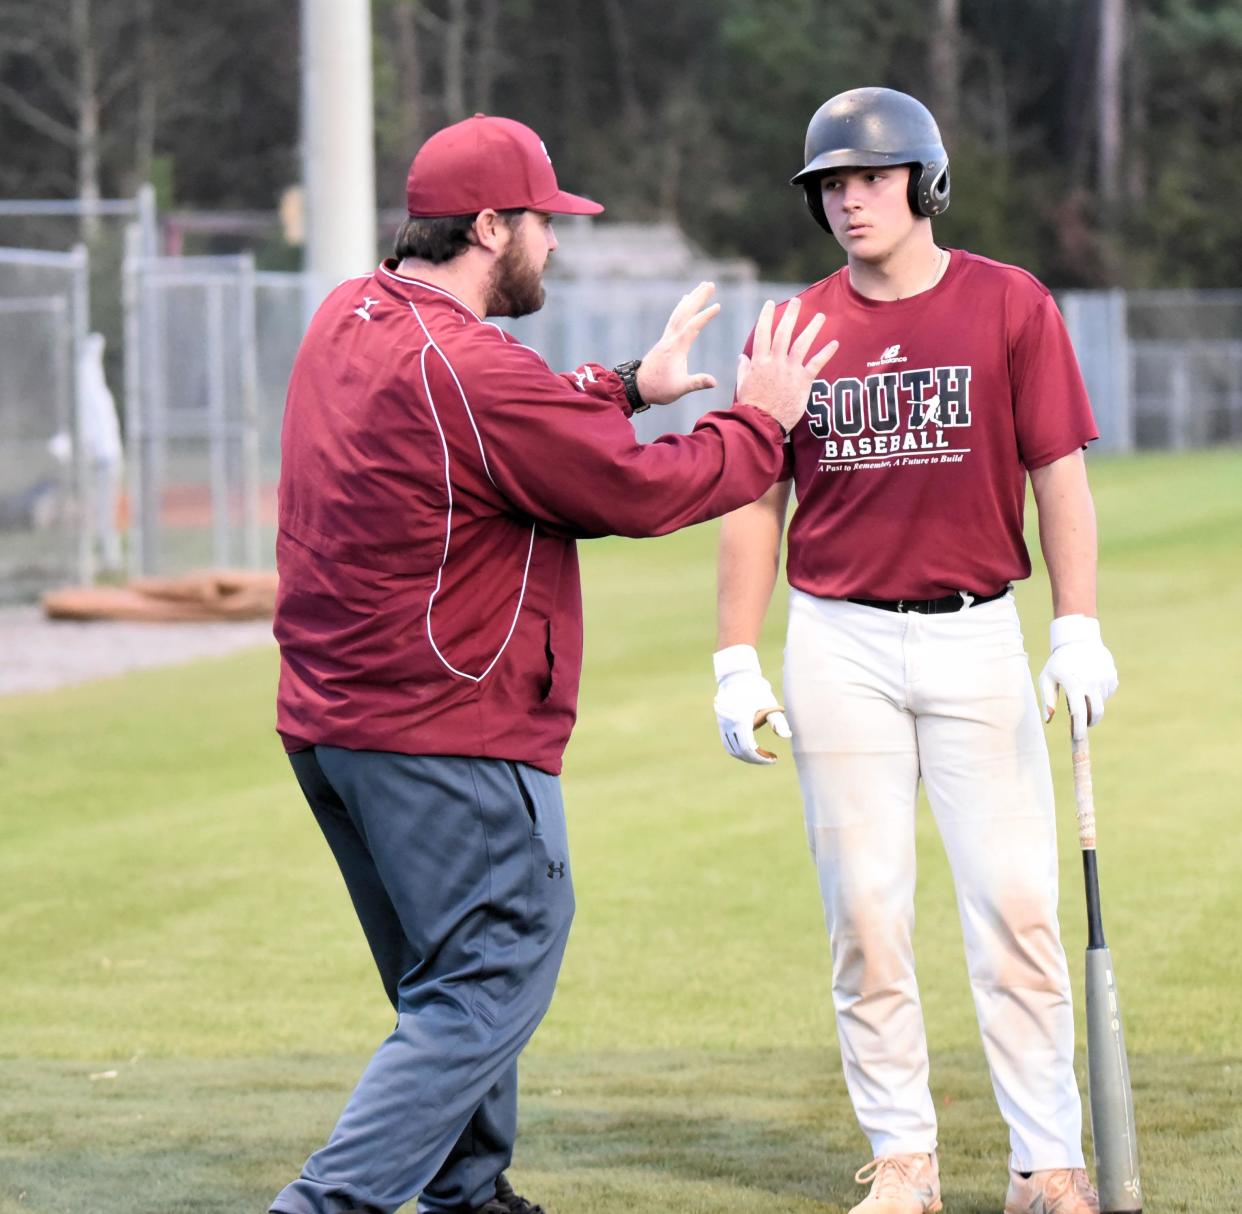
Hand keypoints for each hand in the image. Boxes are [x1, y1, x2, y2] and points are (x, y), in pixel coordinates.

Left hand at [636, 281, 720, 404]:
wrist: (638, 388)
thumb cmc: (659, 389)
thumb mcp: (680, 388)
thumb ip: (697, 382)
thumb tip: (714, 382)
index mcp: (676, 347)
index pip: (693, 326)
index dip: (705, 316)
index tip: (718, 305)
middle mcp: (670, 339)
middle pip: (685, 313)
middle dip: (698, 298)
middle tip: (710, 284)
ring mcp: (666, 338)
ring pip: (679, 313)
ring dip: (691, 300)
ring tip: (700, 287)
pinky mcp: (664, 341)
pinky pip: (674, 319)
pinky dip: (681, 308)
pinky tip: (684, 303)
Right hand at [712, 644, 791, 764]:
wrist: (737, 677)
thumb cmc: (757, 690)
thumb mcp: (769, 704)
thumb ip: (777, 721)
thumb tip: (787, 736)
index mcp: (741, 720)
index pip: (749, 748)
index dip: (761, 758)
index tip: (774, 759)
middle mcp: (729, 723)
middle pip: (740, 751)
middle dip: (755, 759)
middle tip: (770, 759)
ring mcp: (723, 724)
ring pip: (731, 749)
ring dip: (746, 755)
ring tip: (761, 755)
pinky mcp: (721, 723)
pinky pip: (727, 742)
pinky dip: (738, 748)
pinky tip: (751, 748)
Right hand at [736, 298, 838, 433]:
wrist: (761, 424)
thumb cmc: (750, 407)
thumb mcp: (742, 386)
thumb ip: (743, 369)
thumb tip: (742, 356)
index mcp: (759, 362)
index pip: (762, 333)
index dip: (766, 317)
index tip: (769, 304)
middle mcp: (775, 362)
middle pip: (784, 333)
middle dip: (791, 315)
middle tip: (798, 301)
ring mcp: (789, 371)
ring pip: (802, 344)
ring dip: (812, 328)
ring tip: (820, 317)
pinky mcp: (803, 382)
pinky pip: (816, 364)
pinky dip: (826, 353)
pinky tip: (835, 343)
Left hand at [1038, 614, 1118, 739]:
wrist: (1079, 640)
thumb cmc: (1058, 662)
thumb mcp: (1047, 678)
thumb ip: (1047, 699)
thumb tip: (1048, 720)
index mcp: (1074, 683)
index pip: (1078, 712)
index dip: (1080, 728)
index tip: (1078, 739)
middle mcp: (1092, 682)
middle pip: (1096, 713)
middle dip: (1090, 722)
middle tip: (1083, 725)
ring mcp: (1105, 679)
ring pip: (1101, 703)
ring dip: (1092, 704)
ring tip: (1081, 689)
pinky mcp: (1112, 677)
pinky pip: (1106, 694)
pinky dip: (1099, 694)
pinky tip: (1090, 681)